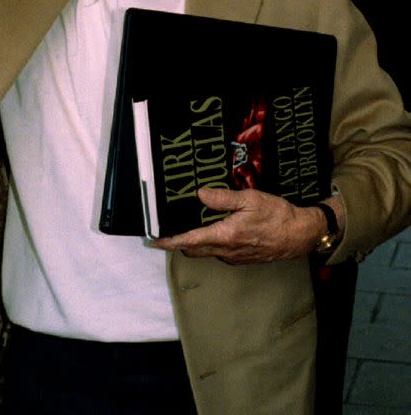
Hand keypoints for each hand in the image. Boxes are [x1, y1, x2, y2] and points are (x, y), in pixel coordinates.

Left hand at [152, 187, 328, 263]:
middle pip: (193, 250)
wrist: (300, 235)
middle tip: (167, 228)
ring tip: (190, 224)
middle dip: (178, 242)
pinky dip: (211, 243)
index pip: (189, 241)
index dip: (169, 242)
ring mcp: (234, 257)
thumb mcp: (249, 199)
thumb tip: (200, 195)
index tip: (154, 240)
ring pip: (206, 252)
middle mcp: (227, 251)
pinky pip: (219, 252)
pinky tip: (215, 228)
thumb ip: (223, 198)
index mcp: (225, 236)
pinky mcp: (242, 258)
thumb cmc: (277, 215)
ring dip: (195, 242)